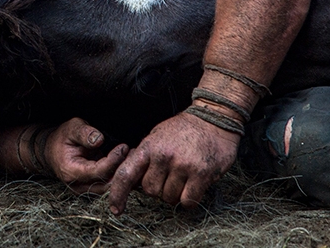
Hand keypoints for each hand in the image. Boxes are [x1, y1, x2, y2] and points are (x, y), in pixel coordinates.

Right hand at [42, 118, 128, 193]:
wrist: (51, 150)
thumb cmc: (62, 138)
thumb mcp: (72, 128)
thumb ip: (85, 133)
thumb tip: (99, 139)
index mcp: (71, 171)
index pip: (98, 172)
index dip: (113, 161)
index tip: (124, 147)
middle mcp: (78, 185)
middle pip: (106, 185)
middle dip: (122, 170)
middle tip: (135, 154)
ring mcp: (85, 190)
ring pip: (109, 189)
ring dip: (122, 175)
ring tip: (133, 157)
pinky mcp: (92, 188)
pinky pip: (109, 186)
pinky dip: (119, 176)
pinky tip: (127, 164)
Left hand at [107, 111, 239, 214]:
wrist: (214, 120)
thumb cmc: (183, 131)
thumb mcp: (157, 137)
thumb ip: (144, 158)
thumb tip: (132, 181)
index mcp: (149, 146)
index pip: (126, 174)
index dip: (118, 193)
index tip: (115, 210)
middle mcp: (163, 156)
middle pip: (151, 191)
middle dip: (159, 188)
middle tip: (170, 175)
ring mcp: (182, 165)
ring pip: (169, 198)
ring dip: (175, 193)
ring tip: (184, 176)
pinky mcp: (201, 174)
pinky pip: (188, 201)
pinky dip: (190, 199)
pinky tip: (194, 185)